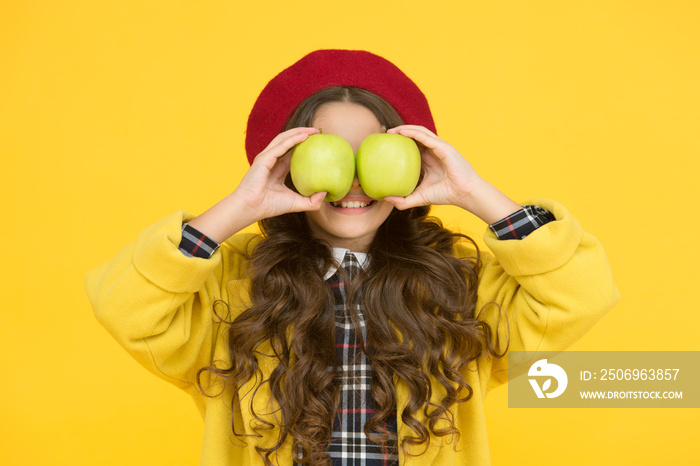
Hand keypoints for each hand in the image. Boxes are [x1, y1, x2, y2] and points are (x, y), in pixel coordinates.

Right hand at [188, 127, 325, 242]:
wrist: (251, 208)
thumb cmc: (269, 206)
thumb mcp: (296, 203)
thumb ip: (311, 201)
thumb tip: (326, 194)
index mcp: (277, 169)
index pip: (292, 153)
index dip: (304, 146)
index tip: (318, 143)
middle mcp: (271, 161)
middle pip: (288, 142)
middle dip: (303, 134)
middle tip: (319, 132)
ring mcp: (266, 158)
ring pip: (284, 139)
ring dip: (299, 132)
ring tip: (314, 130)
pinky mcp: (264, 158)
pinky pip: (280, 146)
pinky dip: (293, 139)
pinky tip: (305, 136)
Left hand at [383, 125, 481, 209]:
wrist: (464, 194)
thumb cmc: (446, 194)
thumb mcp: (420, 197)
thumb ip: (404, 200)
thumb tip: (386, 198)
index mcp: (429, 160)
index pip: (412, 147)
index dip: (399, 144)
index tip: (385, 145)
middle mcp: (433, 151)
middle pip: (415, 136)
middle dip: (399, 133)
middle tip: (385, 135)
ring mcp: (439, 147)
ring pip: (420, 132)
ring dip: (405, 129)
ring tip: (391, 131)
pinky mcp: (444, 147)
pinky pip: (426, 137)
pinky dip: (414, 133)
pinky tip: (402, 132)